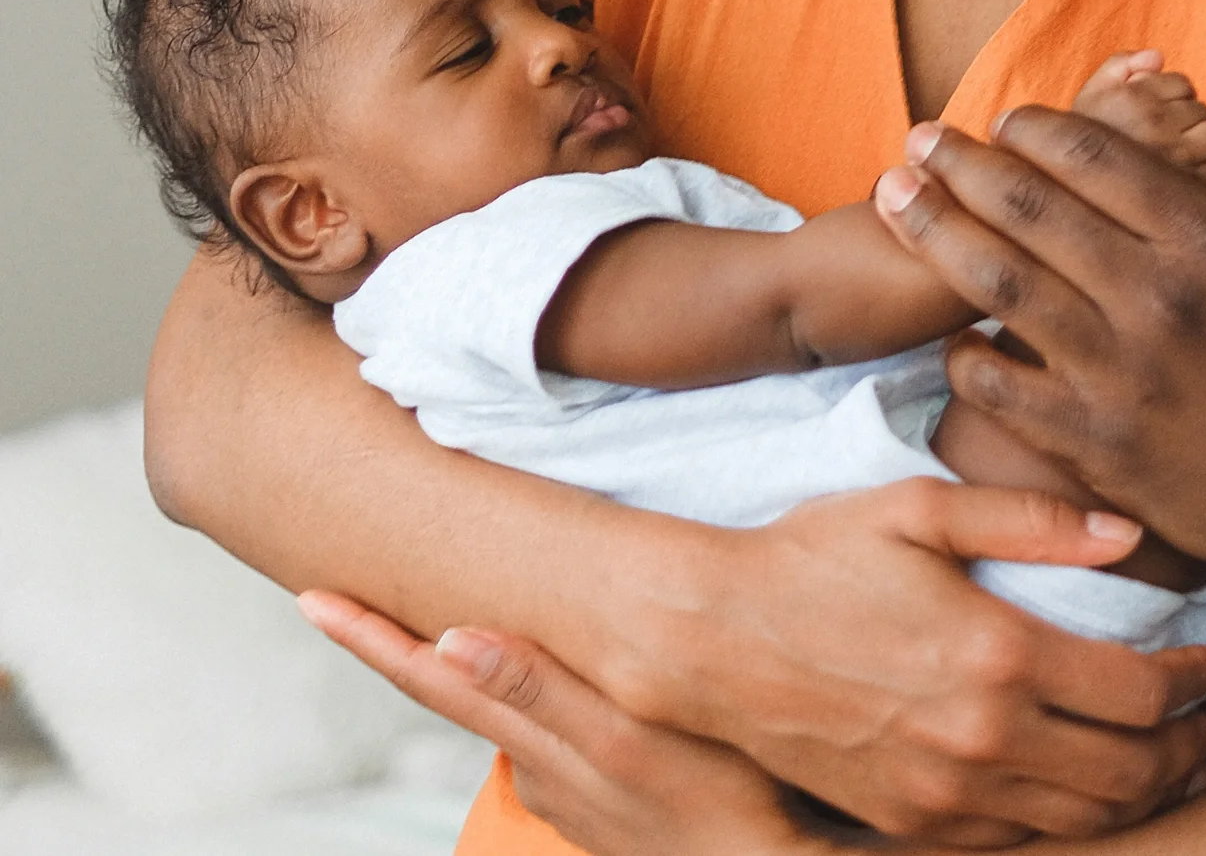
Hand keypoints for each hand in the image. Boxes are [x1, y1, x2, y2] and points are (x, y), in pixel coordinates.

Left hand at [300, 591, 818, 855]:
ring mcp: (569, 781)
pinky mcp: (604, 789)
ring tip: (433, 602)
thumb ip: (542, 688)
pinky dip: (522, 685)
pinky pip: (544, 725)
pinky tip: (542, 662)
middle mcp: (536, 761)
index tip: (310, 597)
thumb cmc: (715, 799)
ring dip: (456, 659)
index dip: (370, 637)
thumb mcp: (631, 737)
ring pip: (496, 706)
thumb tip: (449, 640)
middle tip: (339, 586)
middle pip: (446, 689)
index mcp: (534, 736)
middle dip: (392, 640)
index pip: (430, 677)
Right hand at [583, 480, 1205, 840]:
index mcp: (997, 652)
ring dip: (1146, 794)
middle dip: (1191, 747)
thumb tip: (1128, 533)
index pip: (1139, 691)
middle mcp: (983, 736)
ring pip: (1085, 819)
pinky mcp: (916, 823)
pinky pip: (1022, 840)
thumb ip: (1032, 518)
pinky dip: (1075, 820)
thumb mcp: (921, 508)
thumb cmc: (818, 556)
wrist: (716, 640)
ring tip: (1173, 757)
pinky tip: (1089, 785)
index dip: (1197, 681)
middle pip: (1131, 772)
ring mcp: (948, 792)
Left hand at [874, 115, 1205, 603]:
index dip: (1036, 127)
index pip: (1097, 154)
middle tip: (919, 138)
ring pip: (998, 282)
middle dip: (962, 162)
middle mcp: (1159, 297)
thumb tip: (1173, 134)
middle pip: (1030, 205)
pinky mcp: (1094, 443)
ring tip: (893, 199)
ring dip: (934, 231)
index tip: (1004, 119)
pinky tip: (944, 327)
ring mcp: (1120, 373)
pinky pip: (998, 384)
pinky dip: (961, 349)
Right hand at [1071, 52, 1205, 192]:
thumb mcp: (1091, 96)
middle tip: (1176, 138)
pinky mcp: (1195, 186)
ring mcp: (1175, 158)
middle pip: (1202, 108)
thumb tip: (1159, 58)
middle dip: (1193, 119)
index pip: (1182, 83)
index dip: (1175, 98)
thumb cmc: (1089, 145)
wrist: (1082, 207)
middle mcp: (1153, 125)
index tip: (1162, 115)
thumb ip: (1120, 64)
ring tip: (1197, 149)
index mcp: (1129, 98)